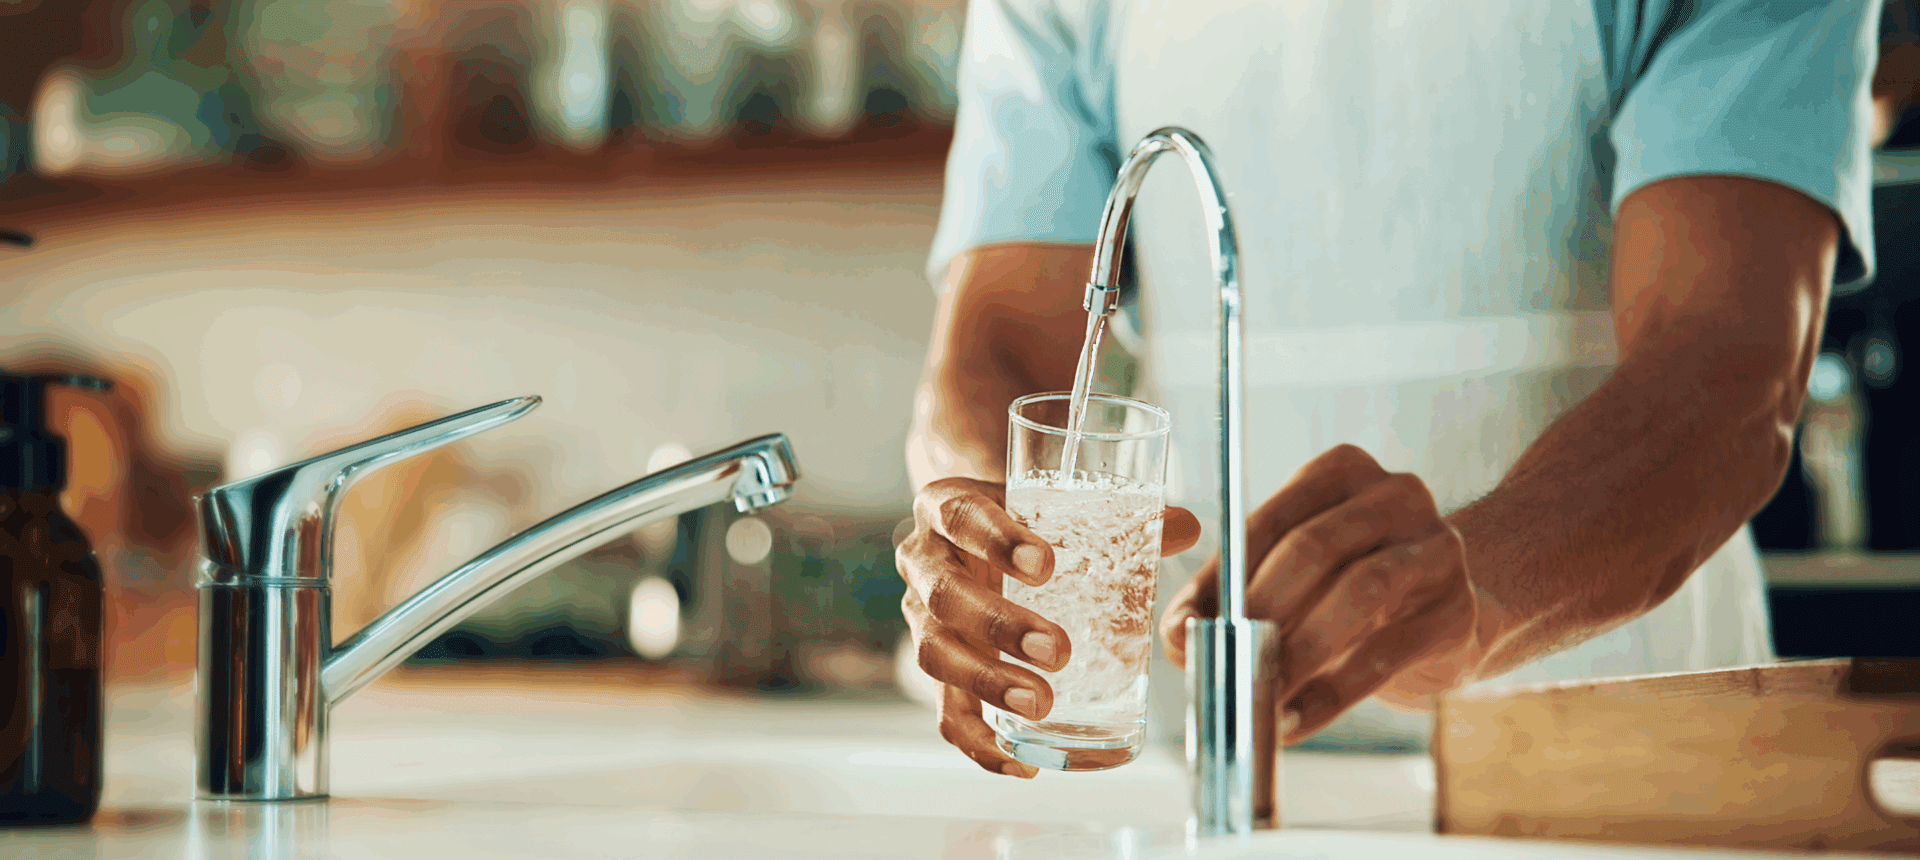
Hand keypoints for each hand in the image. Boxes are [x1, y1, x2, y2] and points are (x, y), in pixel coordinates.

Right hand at [897, 477, 1200, 776]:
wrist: (973, 538)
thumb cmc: (1018, 522)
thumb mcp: (1054, 506)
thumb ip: (1118, 517)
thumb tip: (1184, 526)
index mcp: (948, 508)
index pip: (961, 515)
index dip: (996, 540)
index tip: (1043, 562)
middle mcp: (925, 563)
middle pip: (944, 596)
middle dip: (999, 626)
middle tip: (1056, 650)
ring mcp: (922, 619)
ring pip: (936, 654)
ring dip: (987, 682)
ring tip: (1040, 703)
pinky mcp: (938, 670)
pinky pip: (946, 711)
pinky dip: (979, 741)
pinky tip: (1020, 760)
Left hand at [1159, 445, 1490, 744]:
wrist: (1454, 613)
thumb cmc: (1354, 586)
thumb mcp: (1298, 575)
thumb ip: (1236, 595)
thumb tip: (1178, 636)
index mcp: (1340, 472)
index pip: (1265, 521)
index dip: (1218, 578)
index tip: (1181, 629)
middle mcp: (1394, 495)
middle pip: (1312, 549)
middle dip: (1258, 611)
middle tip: (1220, 661)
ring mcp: (1436, 549)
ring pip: (1359, 593)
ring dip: (1298, 651)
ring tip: (1258, 695)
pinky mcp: (1457, 610)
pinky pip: (1387, 653)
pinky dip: (1332, 693)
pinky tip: (1294, 720)